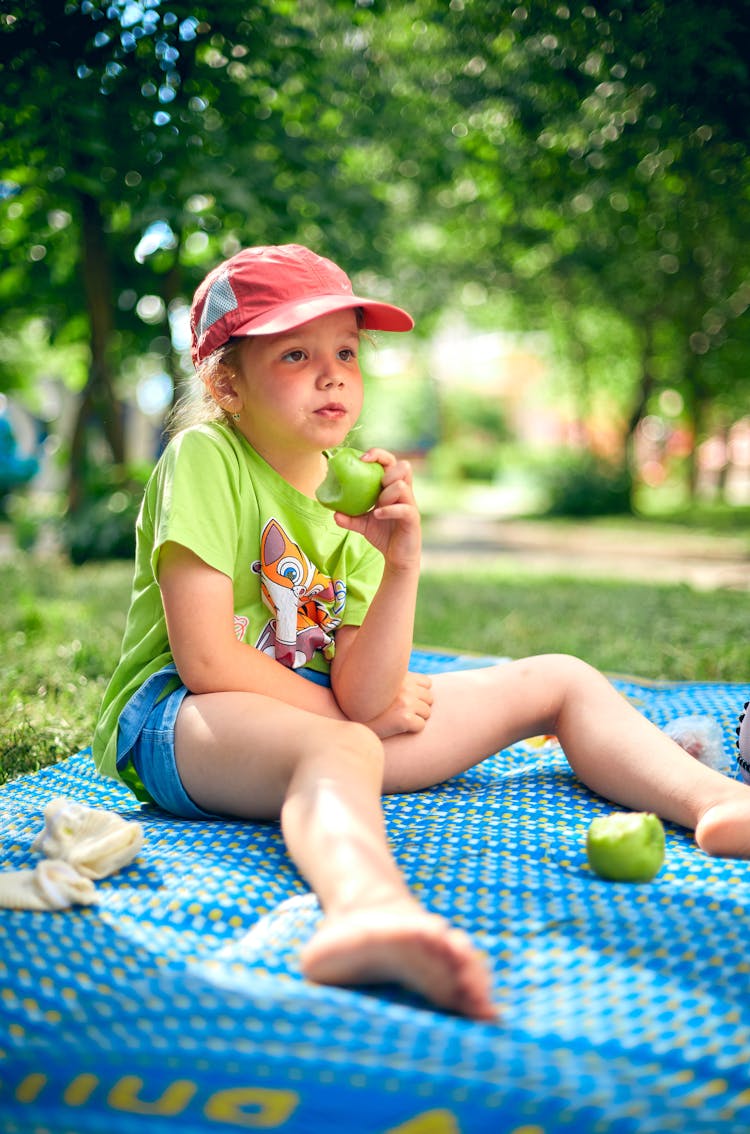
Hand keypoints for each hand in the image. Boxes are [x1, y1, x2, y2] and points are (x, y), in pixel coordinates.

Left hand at [333, 448, 420, 571]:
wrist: (397, 556)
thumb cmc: (382, 534)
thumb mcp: (362, 524)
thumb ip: (349, 517)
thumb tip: (334, 513)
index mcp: (392, 487)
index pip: (391, 462)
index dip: (379, 455)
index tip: (362, 459)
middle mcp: (404, 492)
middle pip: (404, 467)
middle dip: (386, 471)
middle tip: (376, 485)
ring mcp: (410, 504)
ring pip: (402, 486)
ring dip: (386, 493)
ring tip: (376, 506)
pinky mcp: (413, 518)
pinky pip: (404, 508)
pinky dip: (388, 510)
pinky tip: (377, 515)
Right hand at [364, 672, 432, 738]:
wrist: (349, 718)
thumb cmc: (365, 703)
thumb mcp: (381, 684)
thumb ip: (399, 681)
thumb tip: (422, 684)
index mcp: (402, 676)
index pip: (427, 684)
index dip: (419, 694)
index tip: (405, 701)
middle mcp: (405, 687)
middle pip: (430, 699)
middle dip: (419, 707)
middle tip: (400, 712)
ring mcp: (406, 701)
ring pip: (427, 712)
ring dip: (416, 718)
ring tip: (397, 719)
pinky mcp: (405, 717)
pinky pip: (420, 725)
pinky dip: (412, 729)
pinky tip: (397, 728)